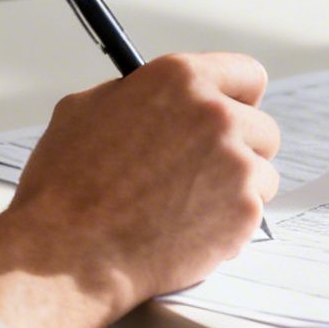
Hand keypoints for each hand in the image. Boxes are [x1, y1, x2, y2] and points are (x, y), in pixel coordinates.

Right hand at [0, 53, 279, 327]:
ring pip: (262, 172)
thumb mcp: (85, 110)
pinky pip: (254, 211)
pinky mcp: (245, 210)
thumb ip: (135, 94)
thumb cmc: (66, 187)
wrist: (68, 254)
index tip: (233, 111)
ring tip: (189, 205)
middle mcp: (216, 114)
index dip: (238, 97)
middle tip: (204, 171)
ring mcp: (236, 163)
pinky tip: (189, 229)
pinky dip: (230, 223)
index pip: (246, 74)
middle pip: (262, 127)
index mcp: (180, 79)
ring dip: (236, 188)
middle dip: (239, 148)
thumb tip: (157, 97)